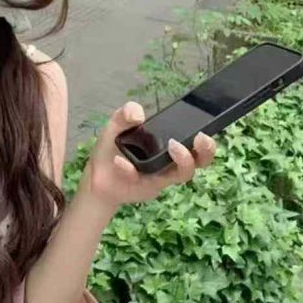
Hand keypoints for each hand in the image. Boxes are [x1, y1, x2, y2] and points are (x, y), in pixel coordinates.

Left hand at [82, 101, 217, 208]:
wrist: (96, 175)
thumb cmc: (113, 149)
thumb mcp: (116, 125)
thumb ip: (125, 114)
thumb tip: (139, 115)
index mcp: (167, 145)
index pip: (196, 144)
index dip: (206, 140)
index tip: (204, 130)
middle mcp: (169, 162)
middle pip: (199, 161)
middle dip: (206, 151)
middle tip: (200, 139)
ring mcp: (160, 176)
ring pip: (183, 174)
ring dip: (183, 159)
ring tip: (173, 145)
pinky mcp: (145, 188)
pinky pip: (146, 180)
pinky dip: (130, 169)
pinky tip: (119, 162)